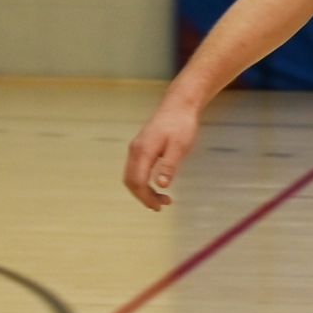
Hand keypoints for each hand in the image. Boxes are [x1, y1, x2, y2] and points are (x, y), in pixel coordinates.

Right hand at [124, 96, 200, 210]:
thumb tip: (161, 185)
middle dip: (143, 197)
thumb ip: (169, 165)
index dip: (146, 197)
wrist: (179, 105)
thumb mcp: (180, 147)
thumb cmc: (181, 124)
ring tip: (160, 199)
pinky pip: (135, 169)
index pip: (138, 181)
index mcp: (144, 151)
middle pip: (131, 181)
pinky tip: (155, 185)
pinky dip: (142, 181)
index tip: (159, 206)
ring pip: (132, 176)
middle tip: (160, 206)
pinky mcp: (140, 147)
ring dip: (143, 190)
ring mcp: (136, 148)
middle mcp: (135, 150)